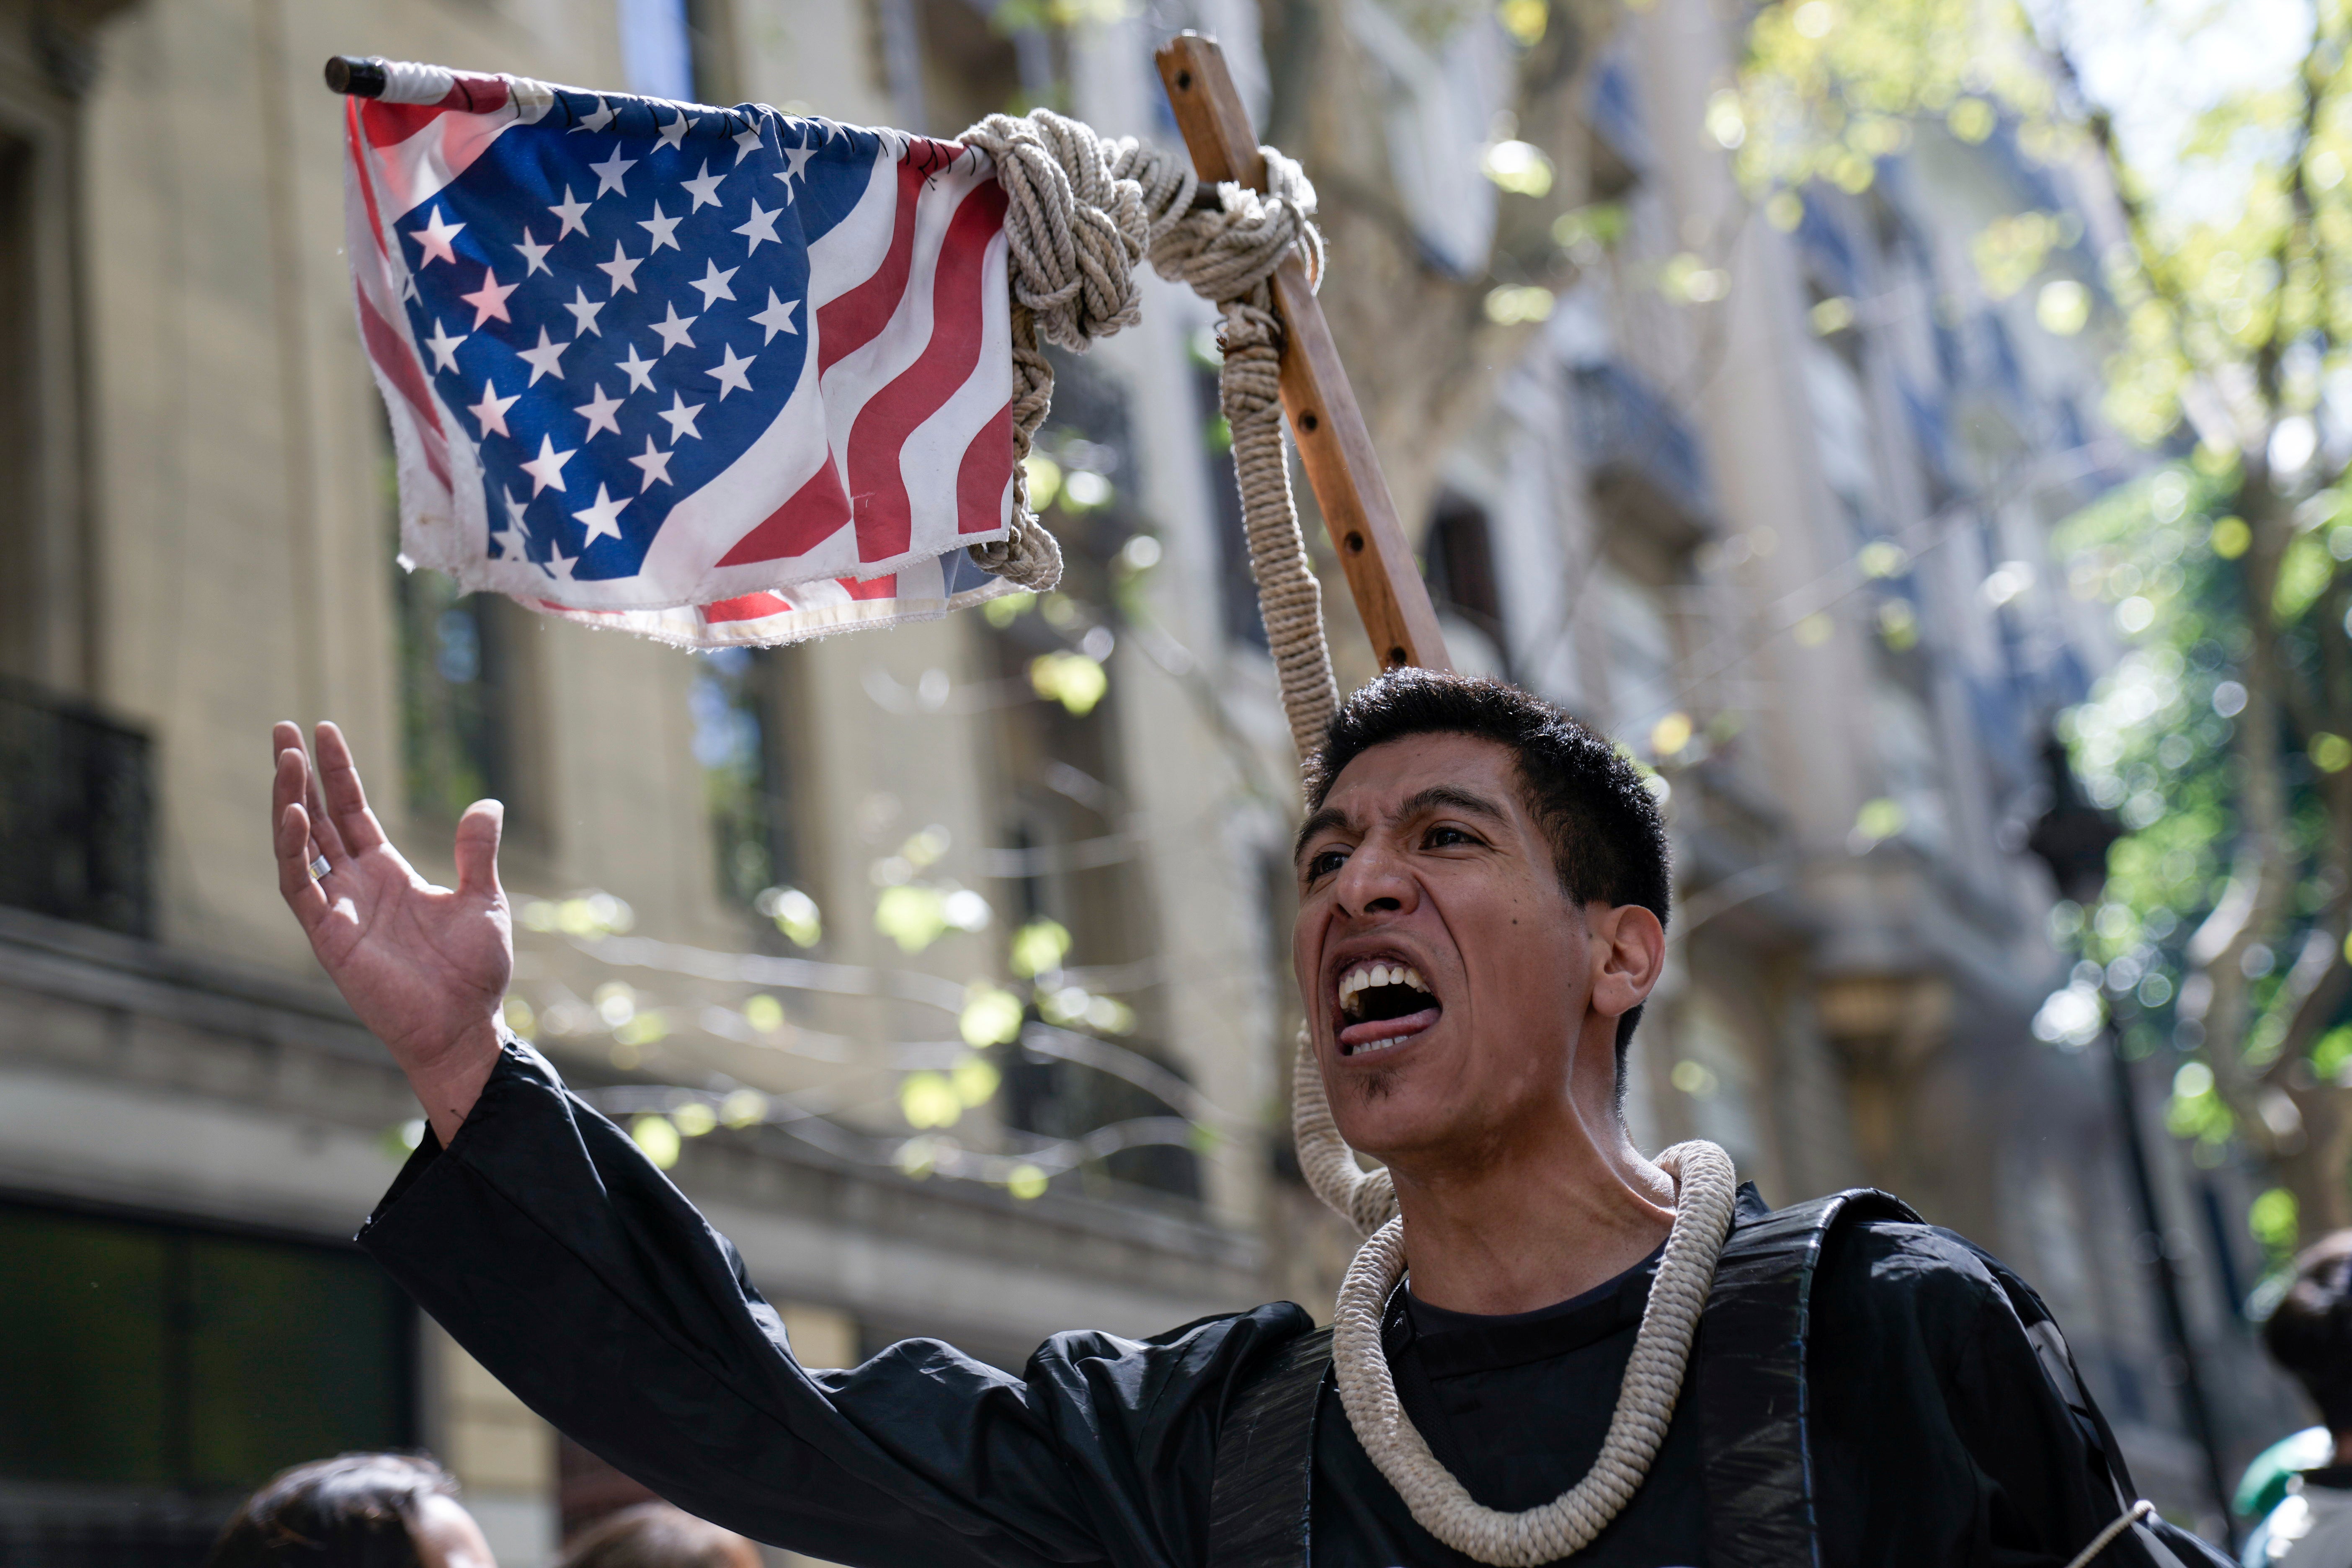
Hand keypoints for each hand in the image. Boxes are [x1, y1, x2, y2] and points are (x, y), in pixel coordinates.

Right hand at [272, 720, 511, 1142]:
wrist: (465, 1025)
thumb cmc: (473, 972)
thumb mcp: (483, 899)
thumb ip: (477, 851)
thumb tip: (488, 804)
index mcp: (387, 874)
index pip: (351, 812)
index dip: (337, 773)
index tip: (323, 730)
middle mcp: (354, 887)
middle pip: (317, 820)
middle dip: (298, 775)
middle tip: (282, 728)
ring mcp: (336, 910)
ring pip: (299, 846)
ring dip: (288, 802)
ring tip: (284, 757)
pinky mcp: (327, 937)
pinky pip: (299, 887)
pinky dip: (292, 851)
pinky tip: (293, 814)